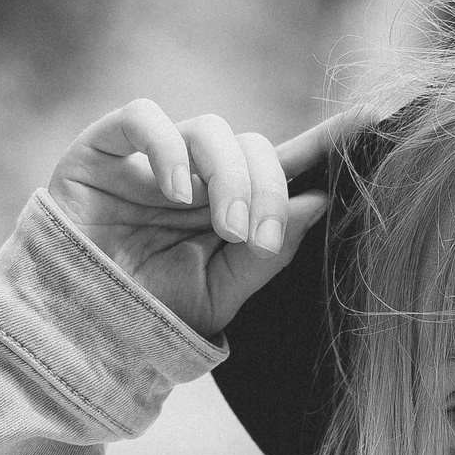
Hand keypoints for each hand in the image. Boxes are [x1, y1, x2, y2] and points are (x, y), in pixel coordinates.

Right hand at [45, 100, 342, 343]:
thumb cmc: (150, 318)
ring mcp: (151, 160)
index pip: (287, 163)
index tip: (376, 122)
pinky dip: (166, 146)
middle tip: (253, 236)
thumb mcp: (222, 294)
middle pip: (253, 145)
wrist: (77, 335)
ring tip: (223, 226)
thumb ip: (267, 251)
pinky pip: (143, 118)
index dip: (329, 140)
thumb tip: (318, 200)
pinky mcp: (102, 151)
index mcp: (231, 206)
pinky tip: (176, 190)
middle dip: (264, 188)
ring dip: (227, 174)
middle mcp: (197, 176)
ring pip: (209, 129)